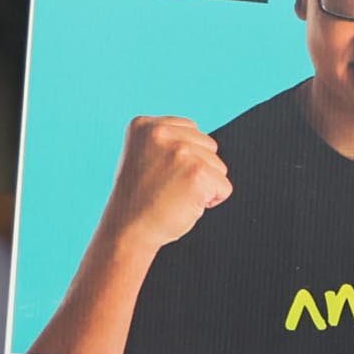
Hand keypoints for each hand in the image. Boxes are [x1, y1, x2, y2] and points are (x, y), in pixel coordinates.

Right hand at [102, 116, 230, 254]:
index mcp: (144, 124)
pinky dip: (212, 201)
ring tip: (175, 194)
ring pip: (219, 167)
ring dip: (204, 185)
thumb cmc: (140, 198)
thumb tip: (204, 142)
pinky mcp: (197, 173)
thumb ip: (169, 142)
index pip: (191, 129)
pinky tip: (186, 204)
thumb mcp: (145, 156)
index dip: (185, 157)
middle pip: (209, 146)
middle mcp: (161, 132)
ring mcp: (180, 151)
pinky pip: (225, 187)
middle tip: (168, 186)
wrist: (128, 228)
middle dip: (197, 169)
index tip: (161, 172)